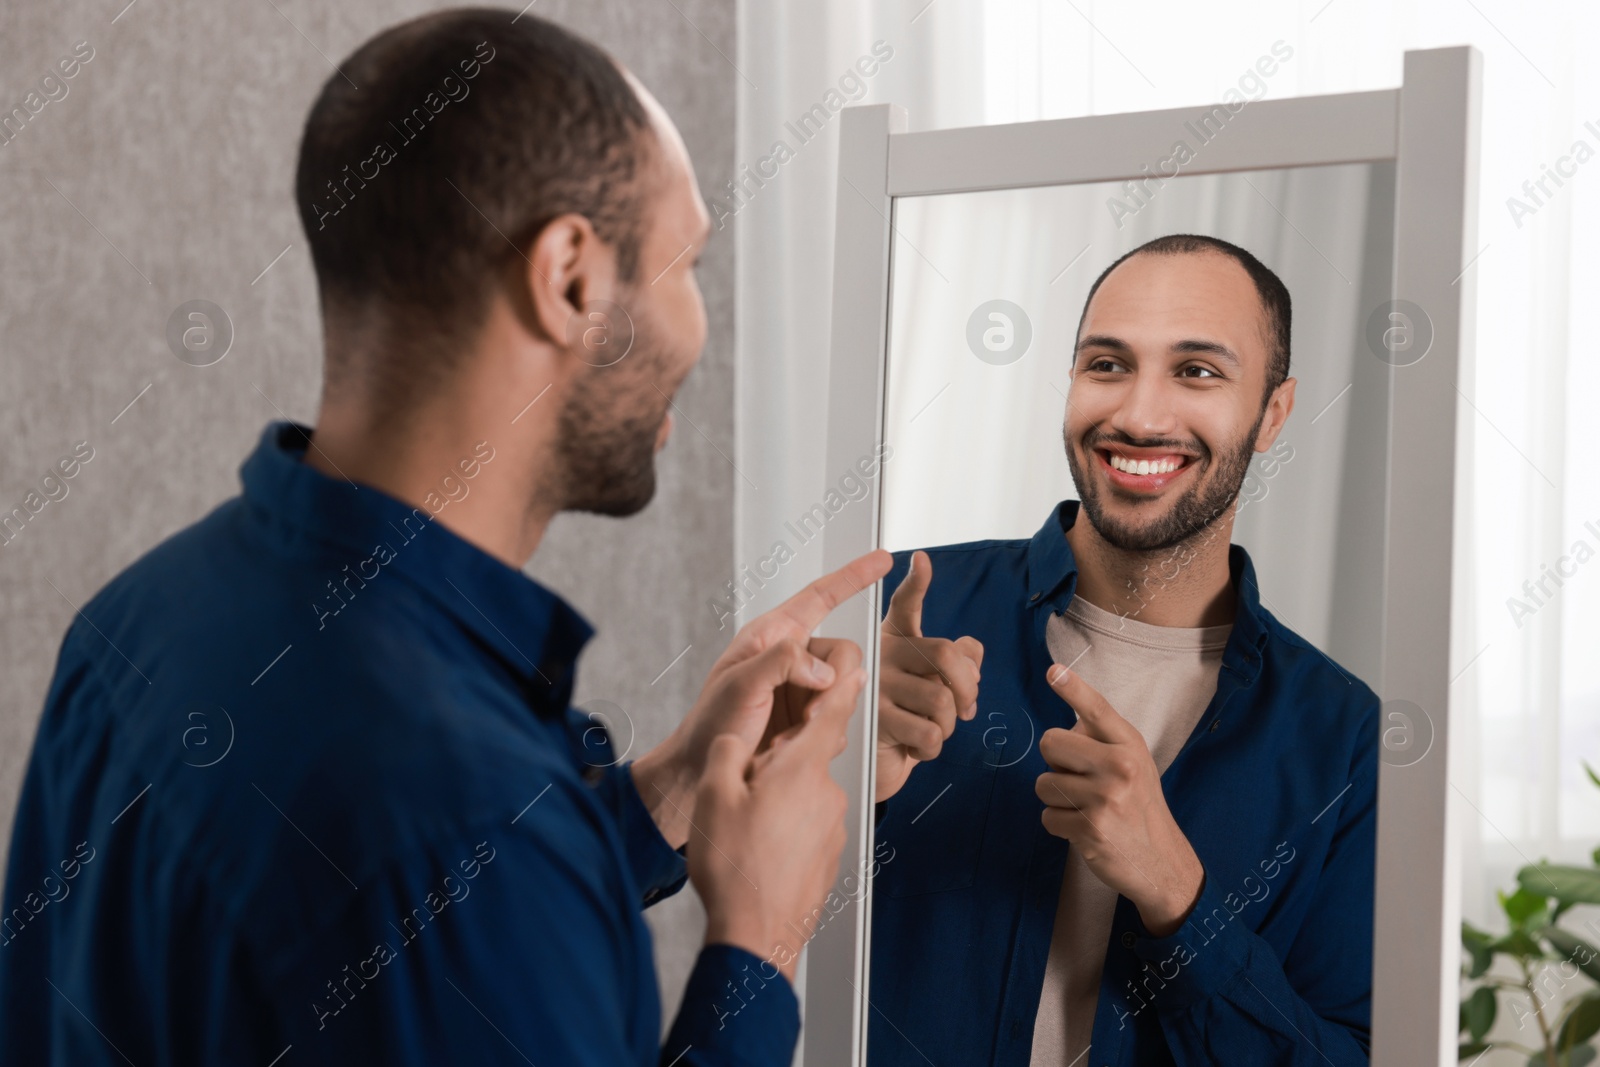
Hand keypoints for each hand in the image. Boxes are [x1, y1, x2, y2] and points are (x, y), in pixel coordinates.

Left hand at [632, 549, 893, 847]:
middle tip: (807, 715)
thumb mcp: (739, 684)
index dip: (853, 577)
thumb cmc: (711, 724)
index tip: (882, 560)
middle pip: (845, 653)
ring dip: (823, 716)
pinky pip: (839, 718)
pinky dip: (822, 734)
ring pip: (846, 689)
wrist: (704, 770)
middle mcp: (792, 659)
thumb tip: (822, 667)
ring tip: (786, 734)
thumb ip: (782, 662)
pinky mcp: (809, 717)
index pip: (820, 597)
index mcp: (773, 636)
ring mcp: (802, 689)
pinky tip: (792, 744)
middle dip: (834, 686)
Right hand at [690, 639, 867, 981]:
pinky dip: (786, 829)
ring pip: (805, 794)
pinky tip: (759, 850)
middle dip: (777, 762)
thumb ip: (727, 751)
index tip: (852, 665)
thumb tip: (735, 739)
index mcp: (800, 769)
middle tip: (742, 786)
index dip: (840, 685)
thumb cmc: (734, 868)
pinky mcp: (830, 856)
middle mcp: (827, 794)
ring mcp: (833, 828)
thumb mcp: (713, 794)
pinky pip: (808, 826)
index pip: (833, 711)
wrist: (756, 937)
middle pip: (808, 756)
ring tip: (745, 827)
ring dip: (779, 799)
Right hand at [875, 550, 982, 802]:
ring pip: (942, 699)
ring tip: (934, 730)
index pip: (905, 604)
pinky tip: (917, 746)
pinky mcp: (875, 722)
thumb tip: (973, 650)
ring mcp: (874, 687)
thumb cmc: (903, 718)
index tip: (922, 560)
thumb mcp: (930, 686)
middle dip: (970, 687)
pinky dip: (933, 748)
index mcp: (895, 641)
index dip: (916, 582)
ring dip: (951, 725)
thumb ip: (957, 661)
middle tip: (967, 708)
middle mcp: (881, 656)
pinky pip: (929, 732)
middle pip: (946, 655)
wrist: (875, 764)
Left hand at [1034, 664, 1203, 936]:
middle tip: (1080, 780)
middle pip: (1050, 743)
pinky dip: (1059, 824)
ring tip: (1085, 807)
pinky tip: (1084, 828)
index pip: (1097, 709)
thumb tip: (1067, 720)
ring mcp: (1105, 798)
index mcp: (1129, 745)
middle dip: (1055, 763)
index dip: (1073, 688)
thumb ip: (1103, 742)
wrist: (1161, 860)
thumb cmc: (1139, 805)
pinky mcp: (1089, 828)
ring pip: (1043, 783)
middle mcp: (1119, 767)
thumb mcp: (1134, 764)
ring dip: (1056, 798)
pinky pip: (1047, 816)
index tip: (1053, 671)